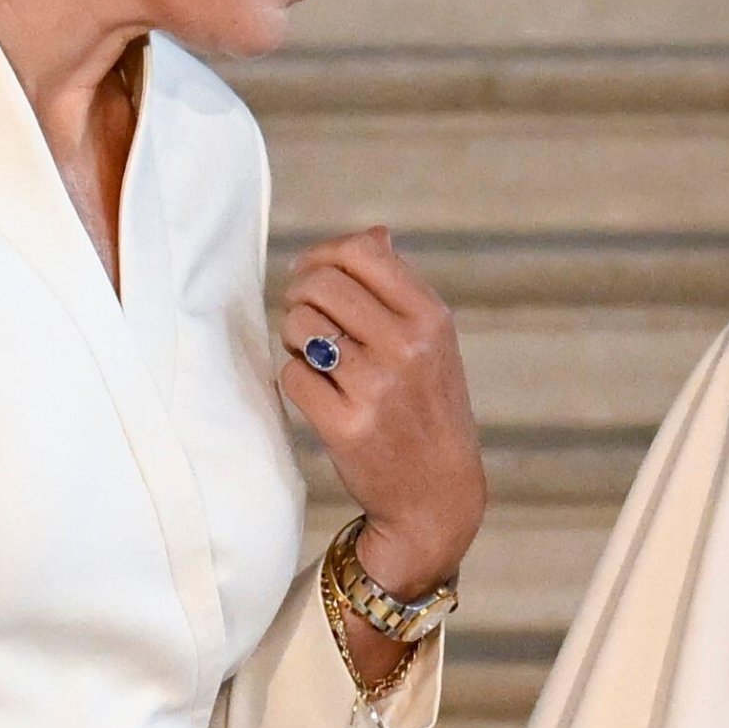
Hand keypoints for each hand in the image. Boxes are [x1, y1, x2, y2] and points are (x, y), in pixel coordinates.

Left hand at [278, 225, 485, 603]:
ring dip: (293, 337)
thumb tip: (373, 233)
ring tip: (314, 356)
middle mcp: (407, 347)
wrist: (436, 494)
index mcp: (431, 317)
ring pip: (298, 326)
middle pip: (319, 284)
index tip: (310, 273)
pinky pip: (292, 375)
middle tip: (303, 317)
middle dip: (299, 295)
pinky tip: (319, 392)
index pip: (361, 252)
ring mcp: (376, 388)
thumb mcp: (433, 341)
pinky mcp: (346, 426)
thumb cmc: (427, 407)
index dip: (322, 255)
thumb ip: (399, 287)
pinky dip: (297, 379)